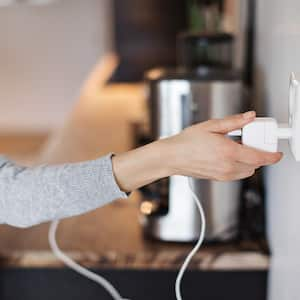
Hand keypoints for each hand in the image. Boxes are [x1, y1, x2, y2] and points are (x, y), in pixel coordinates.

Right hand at [112, 111, 282, 191]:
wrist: (172, 157)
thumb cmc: (187, 142)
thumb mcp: (210, 126)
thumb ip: (234, 122)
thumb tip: (249, 117)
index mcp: (229, 152)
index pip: (260, 157)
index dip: (272, 156)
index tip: (277, 153)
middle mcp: (228, 166)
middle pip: (256, 164)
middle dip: (258, 154)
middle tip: (249, 142)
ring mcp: (223, 174)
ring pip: (248, 171)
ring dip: (249, 161)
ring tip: (236, 148)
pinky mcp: (218, 178)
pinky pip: (237, 174)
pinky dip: (240, 166)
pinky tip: (228, 156)